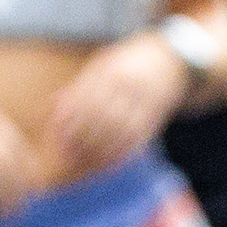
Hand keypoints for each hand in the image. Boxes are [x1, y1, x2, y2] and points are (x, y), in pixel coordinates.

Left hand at [40, 34, 190, 181]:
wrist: (171, 61)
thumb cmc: (128, 64)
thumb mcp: (103, 65)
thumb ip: (80, 86)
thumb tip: (54, 104)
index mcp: (111, 72)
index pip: (86, 100)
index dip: (69, 121)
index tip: (56, 135)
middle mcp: (129, 88)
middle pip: (102, 119)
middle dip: (82, 140)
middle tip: (65, 155)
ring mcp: (144, 104)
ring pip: (119, 134)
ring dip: (99, 152)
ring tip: (82, 164)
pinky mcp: (154, 119)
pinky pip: (136, 141)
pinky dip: (119, 155)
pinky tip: (105, 164)